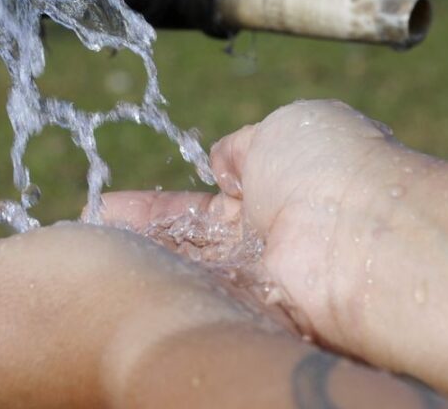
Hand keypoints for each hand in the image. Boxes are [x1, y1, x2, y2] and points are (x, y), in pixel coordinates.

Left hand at [0, 222, 289, 408]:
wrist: (180, 341)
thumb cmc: (69, 309)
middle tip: (20, 253)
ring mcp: (58, 401)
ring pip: (30, 333)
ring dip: (42, 292)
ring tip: (69, 265)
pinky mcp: (102, 390)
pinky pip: (78, 342)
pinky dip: (83, 310)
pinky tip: (103, 286)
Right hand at [102, 100, 429, 351]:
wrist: (367, 241)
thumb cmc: (336, 171)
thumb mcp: (284, 128)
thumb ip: (245, 146)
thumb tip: (223, 158)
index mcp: (278, 190)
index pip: (203, 204)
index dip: (156, 207)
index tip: (108, 206)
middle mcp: (266, 244)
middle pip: (186, 246)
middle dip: (136, 240)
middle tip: (83, 235)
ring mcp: (256, 285)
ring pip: (184, 275)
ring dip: (136, 265)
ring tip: (80, 258)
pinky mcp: (249, 319)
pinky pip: (191, 305)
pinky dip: (151, 293)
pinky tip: (106, 285)